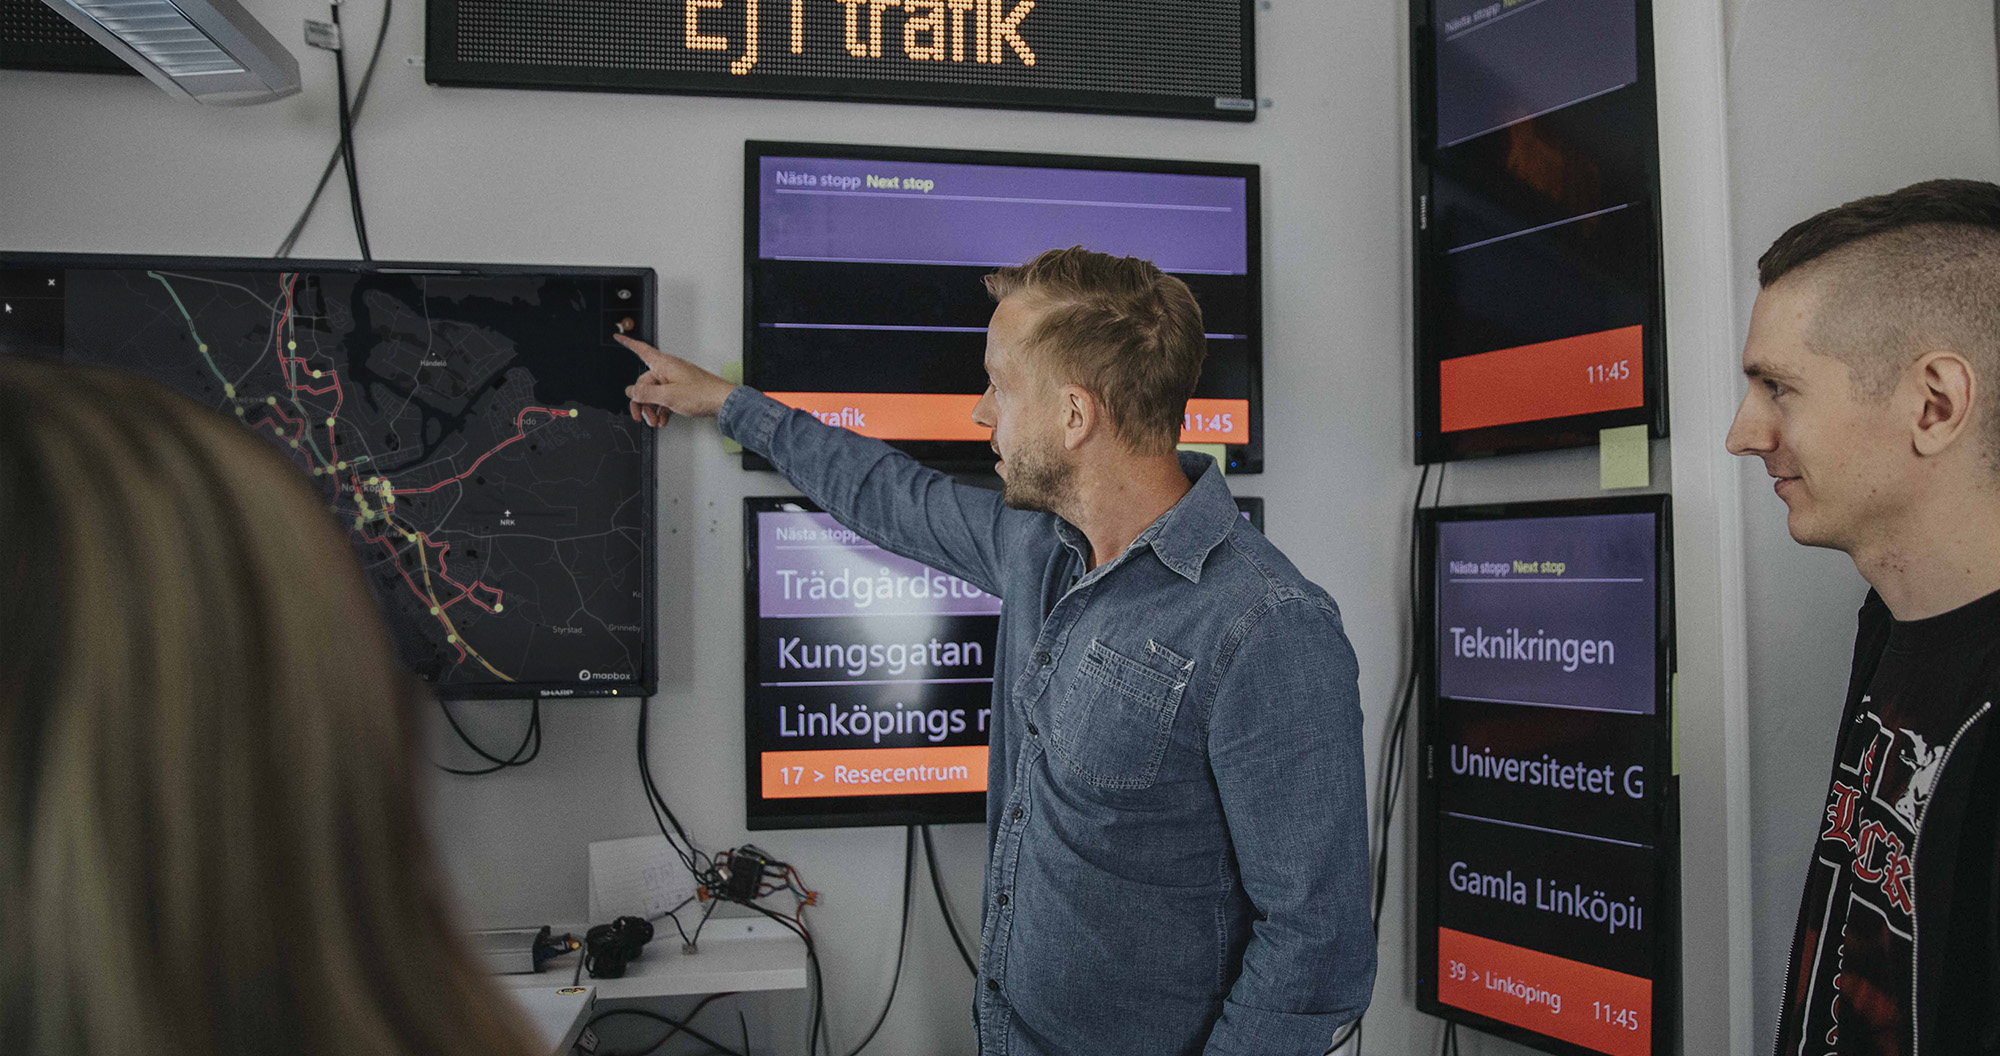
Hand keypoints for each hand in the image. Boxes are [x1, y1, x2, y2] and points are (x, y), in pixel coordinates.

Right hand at [617, 334, 735, 426]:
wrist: (722, 402)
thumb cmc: (702, 394)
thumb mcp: (667, 396)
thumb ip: (646, 394)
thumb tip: (630, 392)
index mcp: (664, 364)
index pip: (641, 349)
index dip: (628, 343)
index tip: (618, 336)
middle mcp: (668, 369)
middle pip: (644, 383)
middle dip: (642, 402)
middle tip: (641, 416)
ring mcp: (675, 380)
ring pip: (654, 394)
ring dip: (652, 410)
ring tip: (655, 422)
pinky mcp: (682, 390)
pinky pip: (665, 399)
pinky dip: (662, 410)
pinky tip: (663, 420)